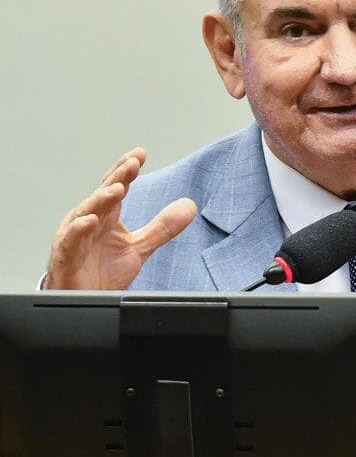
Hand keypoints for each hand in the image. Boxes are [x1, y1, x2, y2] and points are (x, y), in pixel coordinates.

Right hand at [45, 148, 196, 289]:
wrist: (85, 302)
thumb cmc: (103, 272)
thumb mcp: (139, 247)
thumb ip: (162, 227)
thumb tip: (189, 206)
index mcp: (106, 216)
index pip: (116, 186)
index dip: (127, 171)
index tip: (140, 154)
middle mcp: (89, 222)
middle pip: (103, 194)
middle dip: (117, 178)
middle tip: (132, 163)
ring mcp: (75, 238)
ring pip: (86, 213)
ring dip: (101, 199)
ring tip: (118, 188)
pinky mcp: (66, 257)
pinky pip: (71, 241)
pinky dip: (79, 230)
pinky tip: (90, 221)